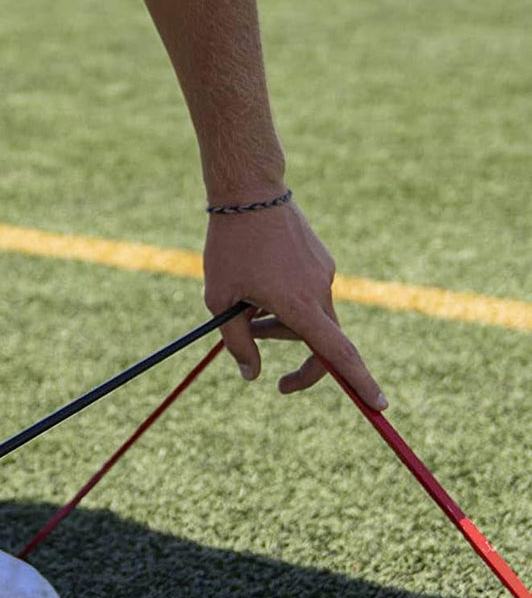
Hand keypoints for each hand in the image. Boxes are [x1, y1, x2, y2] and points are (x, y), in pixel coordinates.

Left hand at [203, 199, 386, 409]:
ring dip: (278, 321)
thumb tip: (252, 376)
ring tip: (245, 302)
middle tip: (250, 342)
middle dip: (284, 346)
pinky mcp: (320, 260)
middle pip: (315, 339)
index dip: (358, 381)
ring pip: (308, 315)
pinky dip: (284, 299)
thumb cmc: (230, 248)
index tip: (377, 404)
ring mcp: (324, 273)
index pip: (336, 353)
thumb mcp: (220, 302)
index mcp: (300, 304)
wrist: (249, 192)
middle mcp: (320, 290)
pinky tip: (258, 277)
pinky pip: (306, 293)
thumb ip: (237, 342)